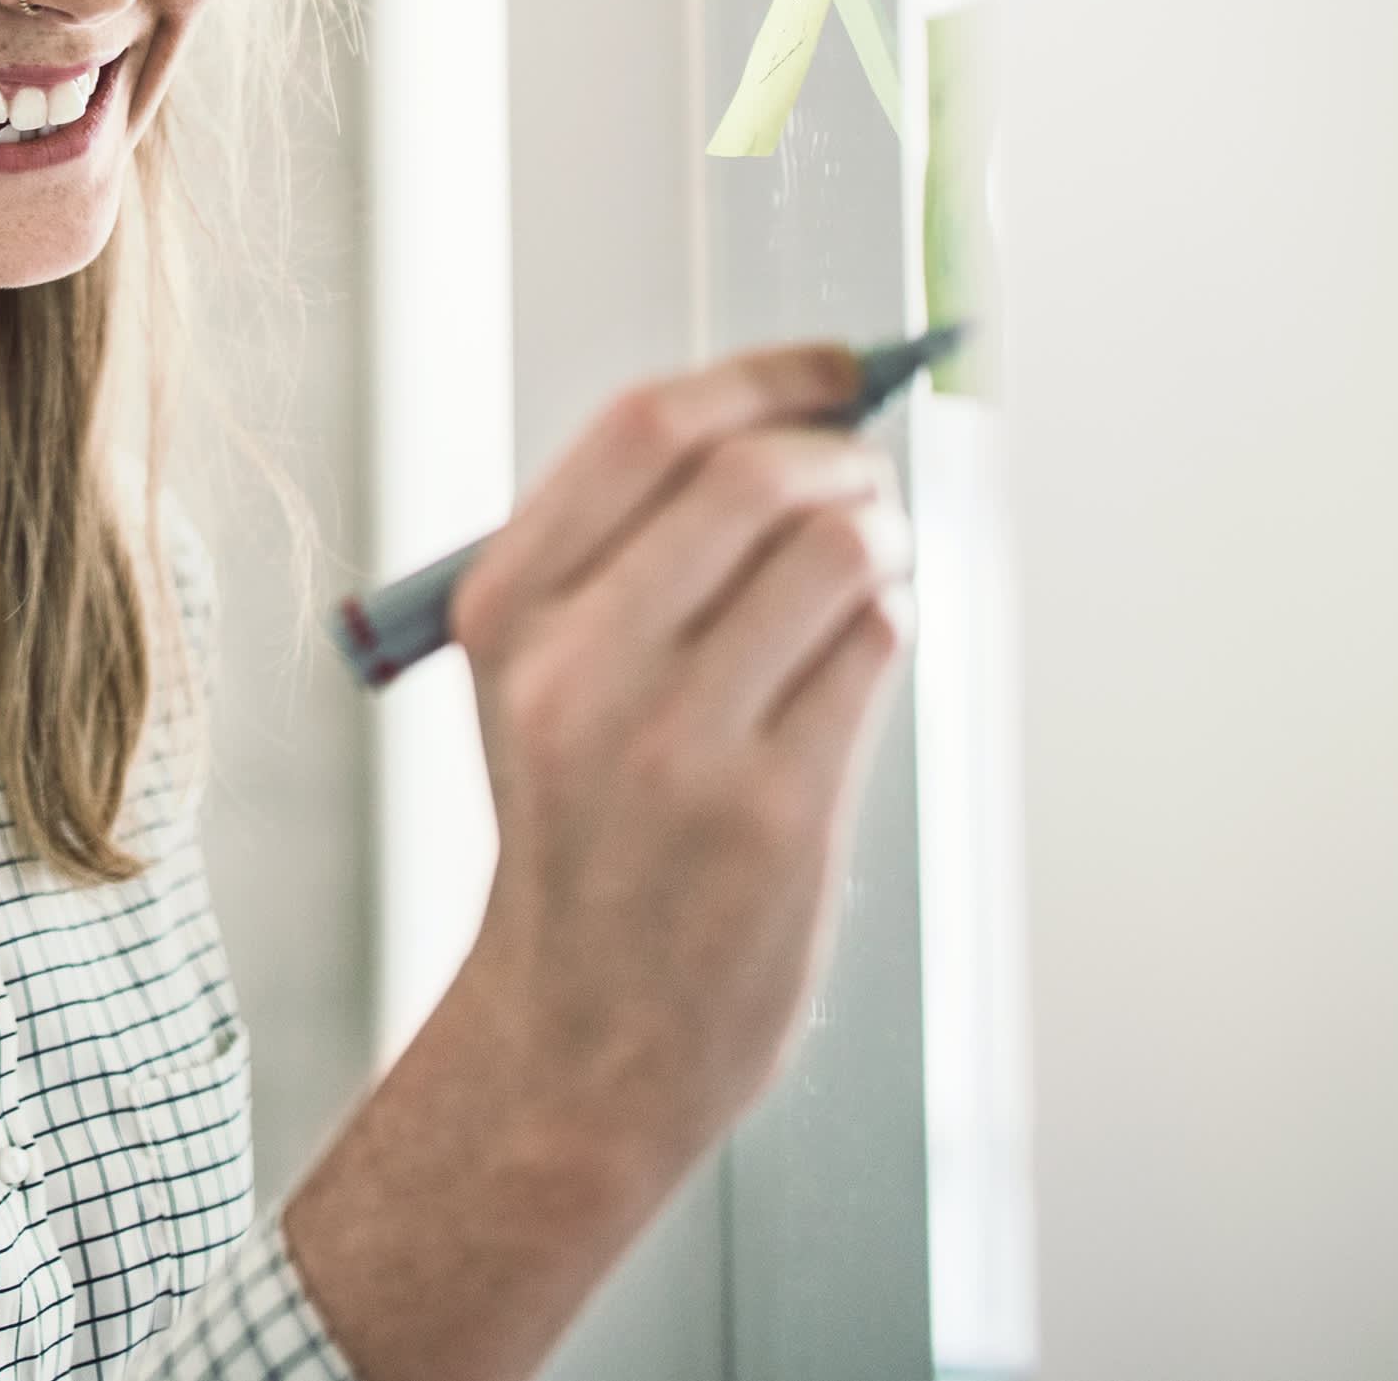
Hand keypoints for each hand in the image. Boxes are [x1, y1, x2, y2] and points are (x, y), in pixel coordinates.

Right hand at [280, 345, 908, 1380]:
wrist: (583, 1029)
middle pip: (751, 476)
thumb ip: (622, 557)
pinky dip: (890, 622)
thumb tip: (784, 425)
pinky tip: (861, 651)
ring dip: (883, 539)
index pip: (645, 428)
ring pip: (833, 554)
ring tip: (873, 567)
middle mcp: (576, 665)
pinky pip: (873, 649)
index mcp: (507, 608)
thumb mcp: (534, 679)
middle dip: (840, 458)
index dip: (763, 375)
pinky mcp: (771, 809)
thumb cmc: (580, 835)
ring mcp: (675, 741)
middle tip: (867, 483)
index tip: (828, 368)